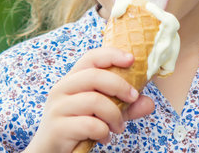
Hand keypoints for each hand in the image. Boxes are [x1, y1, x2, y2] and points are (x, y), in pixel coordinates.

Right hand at [23, 47, 154, 152]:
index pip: (91, 57)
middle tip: (133, 99)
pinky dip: (103, 131)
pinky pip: (89, 124)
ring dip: (114, 115)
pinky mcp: (57, 127)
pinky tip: (103, 137)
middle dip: (120, 86)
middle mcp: (61, 89)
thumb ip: (126, 107)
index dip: (112, 54)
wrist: (50, 152)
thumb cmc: (79, 127)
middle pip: (94, 76)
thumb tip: (149, 103)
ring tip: (118, 127)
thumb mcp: (105, 114)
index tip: (132, 59)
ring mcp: (57, 108)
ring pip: (94, 101)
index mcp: (72, 79)